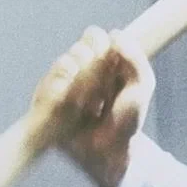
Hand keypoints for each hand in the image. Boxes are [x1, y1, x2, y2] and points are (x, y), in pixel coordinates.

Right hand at [28, 26, 153, 186]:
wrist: (108, 153)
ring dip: (84, 84)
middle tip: (104, 89)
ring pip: (65, 63)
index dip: (101, 44)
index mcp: (101, 59)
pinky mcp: (44, 99)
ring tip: (91, 105)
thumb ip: (136, 58)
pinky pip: (50, 85)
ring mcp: (60, 83)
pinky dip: (65, 93)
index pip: (92, 35)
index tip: (112, 60)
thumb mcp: (143, 85)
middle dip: (96, 66)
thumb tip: (115, 34)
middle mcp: (78, 68)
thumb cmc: (126, 120)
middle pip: (79, 47)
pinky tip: (75, 108)